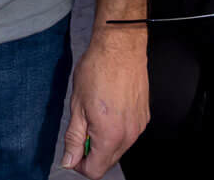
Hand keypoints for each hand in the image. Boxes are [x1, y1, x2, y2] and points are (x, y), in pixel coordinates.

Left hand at [58, 30, 147, 176]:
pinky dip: (116, 129)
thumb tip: (69, 160)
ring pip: (119, 148)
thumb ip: (74, 138)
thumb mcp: (77, 106)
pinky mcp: (144, 116)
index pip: (95, 171)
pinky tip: (108, 109)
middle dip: (92, 152)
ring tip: (95, 115)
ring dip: (104, 140)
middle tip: (82, 129)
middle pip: (108, 161)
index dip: (79, 165)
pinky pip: (128, 133)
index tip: (73, 152)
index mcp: (110, 135)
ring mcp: (139, 125)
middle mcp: (129, 134)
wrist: (120, 46)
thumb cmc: (98, 69)